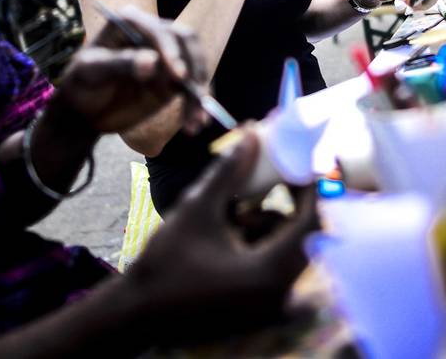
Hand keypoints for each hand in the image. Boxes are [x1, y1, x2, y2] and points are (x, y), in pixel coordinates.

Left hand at [54, 6, 208, 135]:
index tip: (178, 75)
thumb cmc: (81, 83)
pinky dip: (198, 104)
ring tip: (198, 119)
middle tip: (195, 95)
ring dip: (201, 90)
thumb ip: (120, 64)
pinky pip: (193, 87)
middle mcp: (154, 34)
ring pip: (195, 65)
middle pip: (187, 42)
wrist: (84, 111)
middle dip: (195, 68)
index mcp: (132, 22)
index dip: (172, 51)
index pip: (160, 31)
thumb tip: (152, 62)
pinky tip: (196, 123)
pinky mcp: (174, 79)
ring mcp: (167, 56)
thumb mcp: (92, 71)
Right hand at [128, 132, 317, 340]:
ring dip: (274, 225)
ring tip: (242, 210)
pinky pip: (275, 269)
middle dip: (293, 203)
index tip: (300, 162)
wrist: (136, 313)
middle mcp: (277, 294)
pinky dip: (264, 244)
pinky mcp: (257, 309)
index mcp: (270, 272)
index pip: (310, 222)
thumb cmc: (165, 261)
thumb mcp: (197, 209)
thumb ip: (229, 172)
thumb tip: (250, 134)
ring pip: (289, 252)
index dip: (309, 188)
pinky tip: (236, 230)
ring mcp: (268, 306)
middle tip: (281, 176)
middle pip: (304, 238)